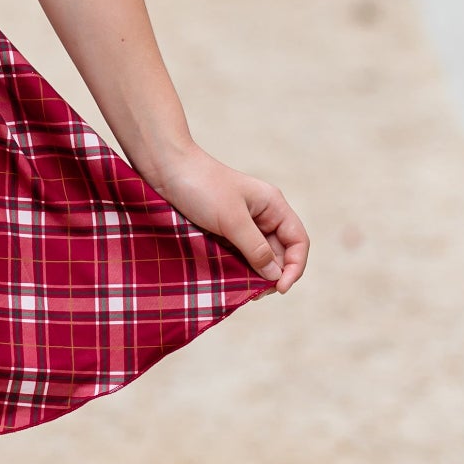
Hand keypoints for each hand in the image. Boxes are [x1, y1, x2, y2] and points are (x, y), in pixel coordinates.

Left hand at [143, 145, 308, 293]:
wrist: (165, 168)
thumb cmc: (201, 186)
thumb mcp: (231, 219)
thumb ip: (255, 248)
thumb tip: (275, 275)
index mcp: (272, 206)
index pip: (297, 241)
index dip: (295, 267)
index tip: (279, 288)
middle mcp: (262, 216)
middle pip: (279, 253)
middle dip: (272, 275)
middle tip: (255, 294)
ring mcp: (241, 224)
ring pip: (257, 257)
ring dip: (253, 275)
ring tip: (241, 289)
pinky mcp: (222, 231)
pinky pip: (238, 255)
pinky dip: (237, 268)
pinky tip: (229, 280)